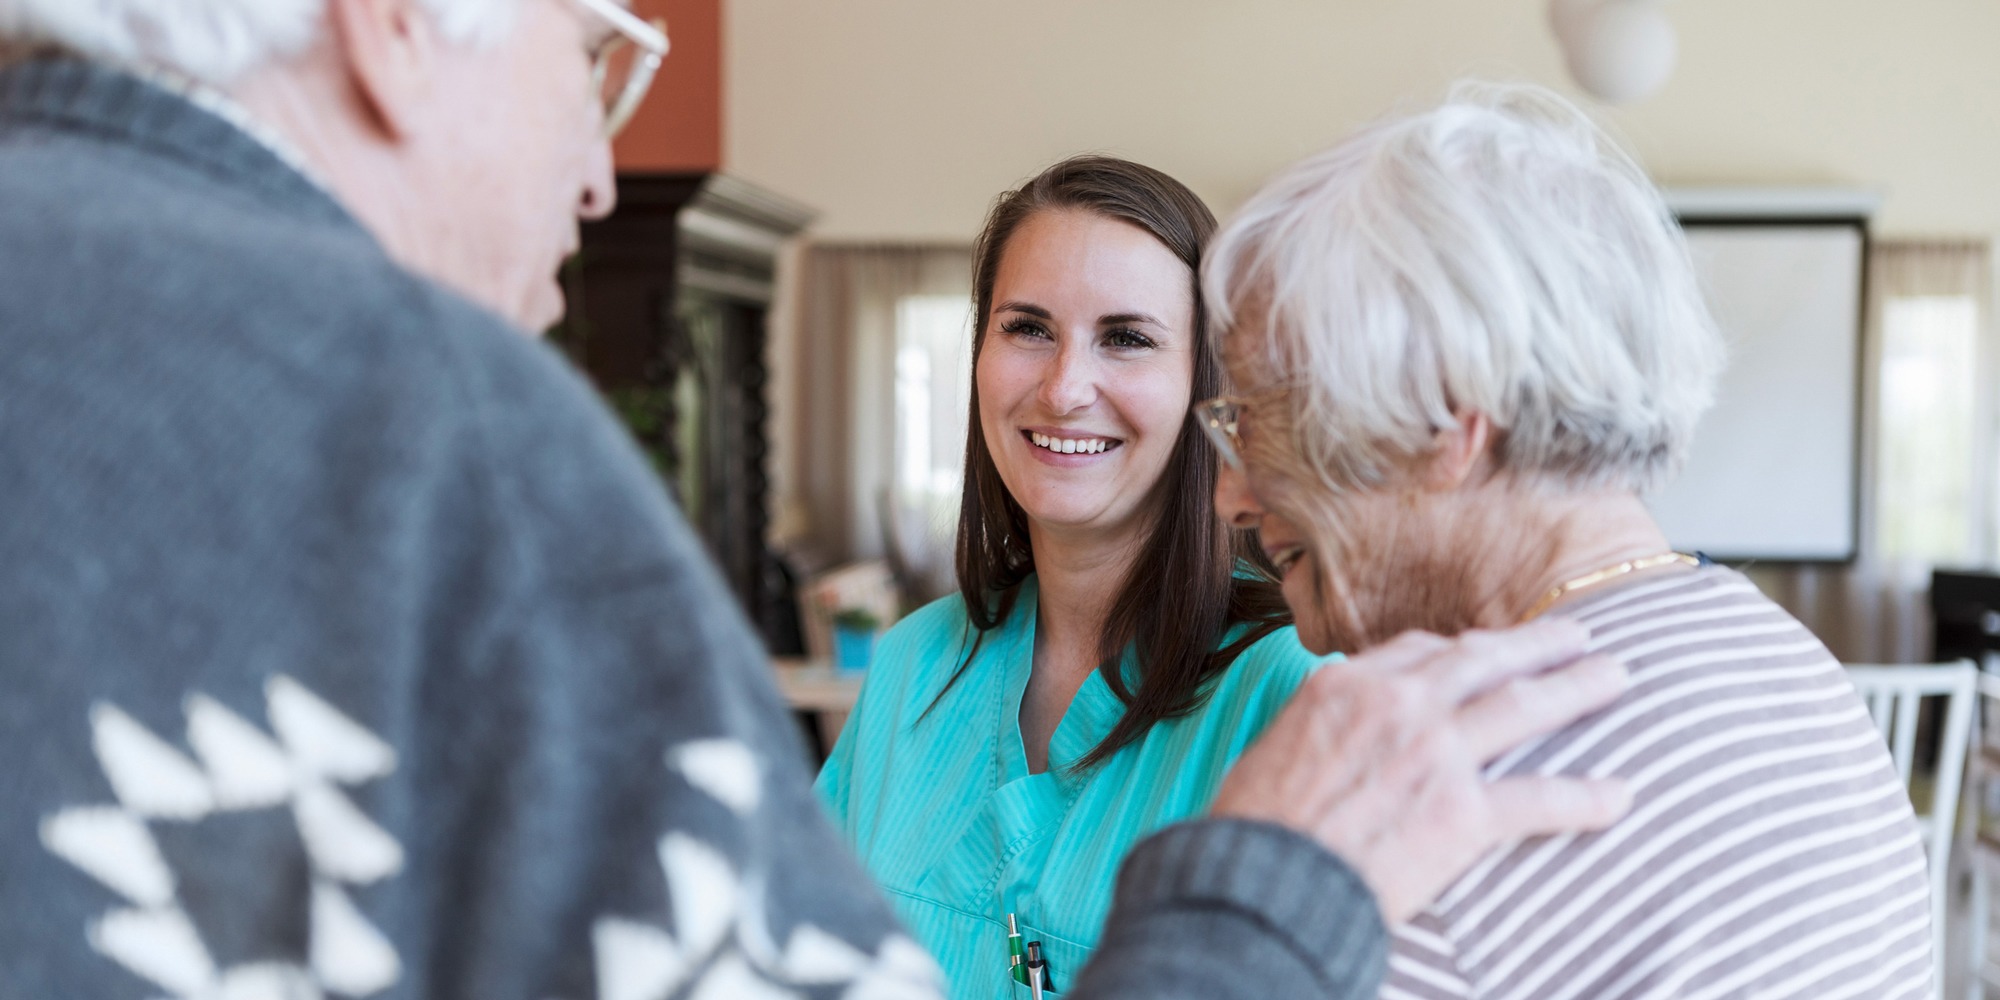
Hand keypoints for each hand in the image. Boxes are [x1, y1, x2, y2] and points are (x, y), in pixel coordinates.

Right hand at [1210, 618, 1631, 922]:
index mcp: (1345, 686)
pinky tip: (1618, 797)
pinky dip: (1585, 797)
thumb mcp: (1273, 749)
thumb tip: (1334, 738)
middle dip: (1536, 645)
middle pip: (1483, 659)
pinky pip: (1539, 798)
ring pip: (1523, 706)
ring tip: (1614, 678)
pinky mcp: (1462, 813)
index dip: (1460, 649)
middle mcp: (1398, 705)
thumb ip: (1319, 729)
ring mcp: (1435, 754)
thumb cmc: (1256, 829)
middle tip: (1575, 636)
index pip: (1418, 649)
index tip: (1484, 650)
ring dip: (1576, 688)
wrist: (1265, 883)